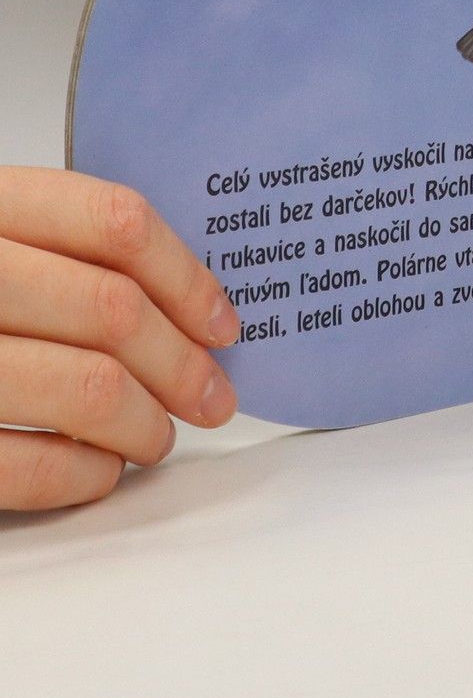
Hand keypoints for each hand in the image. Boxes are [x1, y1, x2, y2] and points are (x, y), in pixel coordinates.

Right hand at [0, 168, 239, 510]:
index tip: (224, 323)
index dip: (187, 277)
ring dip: (144, 423)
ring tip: (157, 438)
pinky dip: (82, 474)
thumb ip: (57, 253)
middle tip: (212, 395)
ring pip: (86, 387)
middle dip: (181, 364)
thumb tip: (181, 306)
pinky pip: (24, 464)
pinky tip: (98, 472)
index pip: (114, 224)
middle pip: (111, 311)